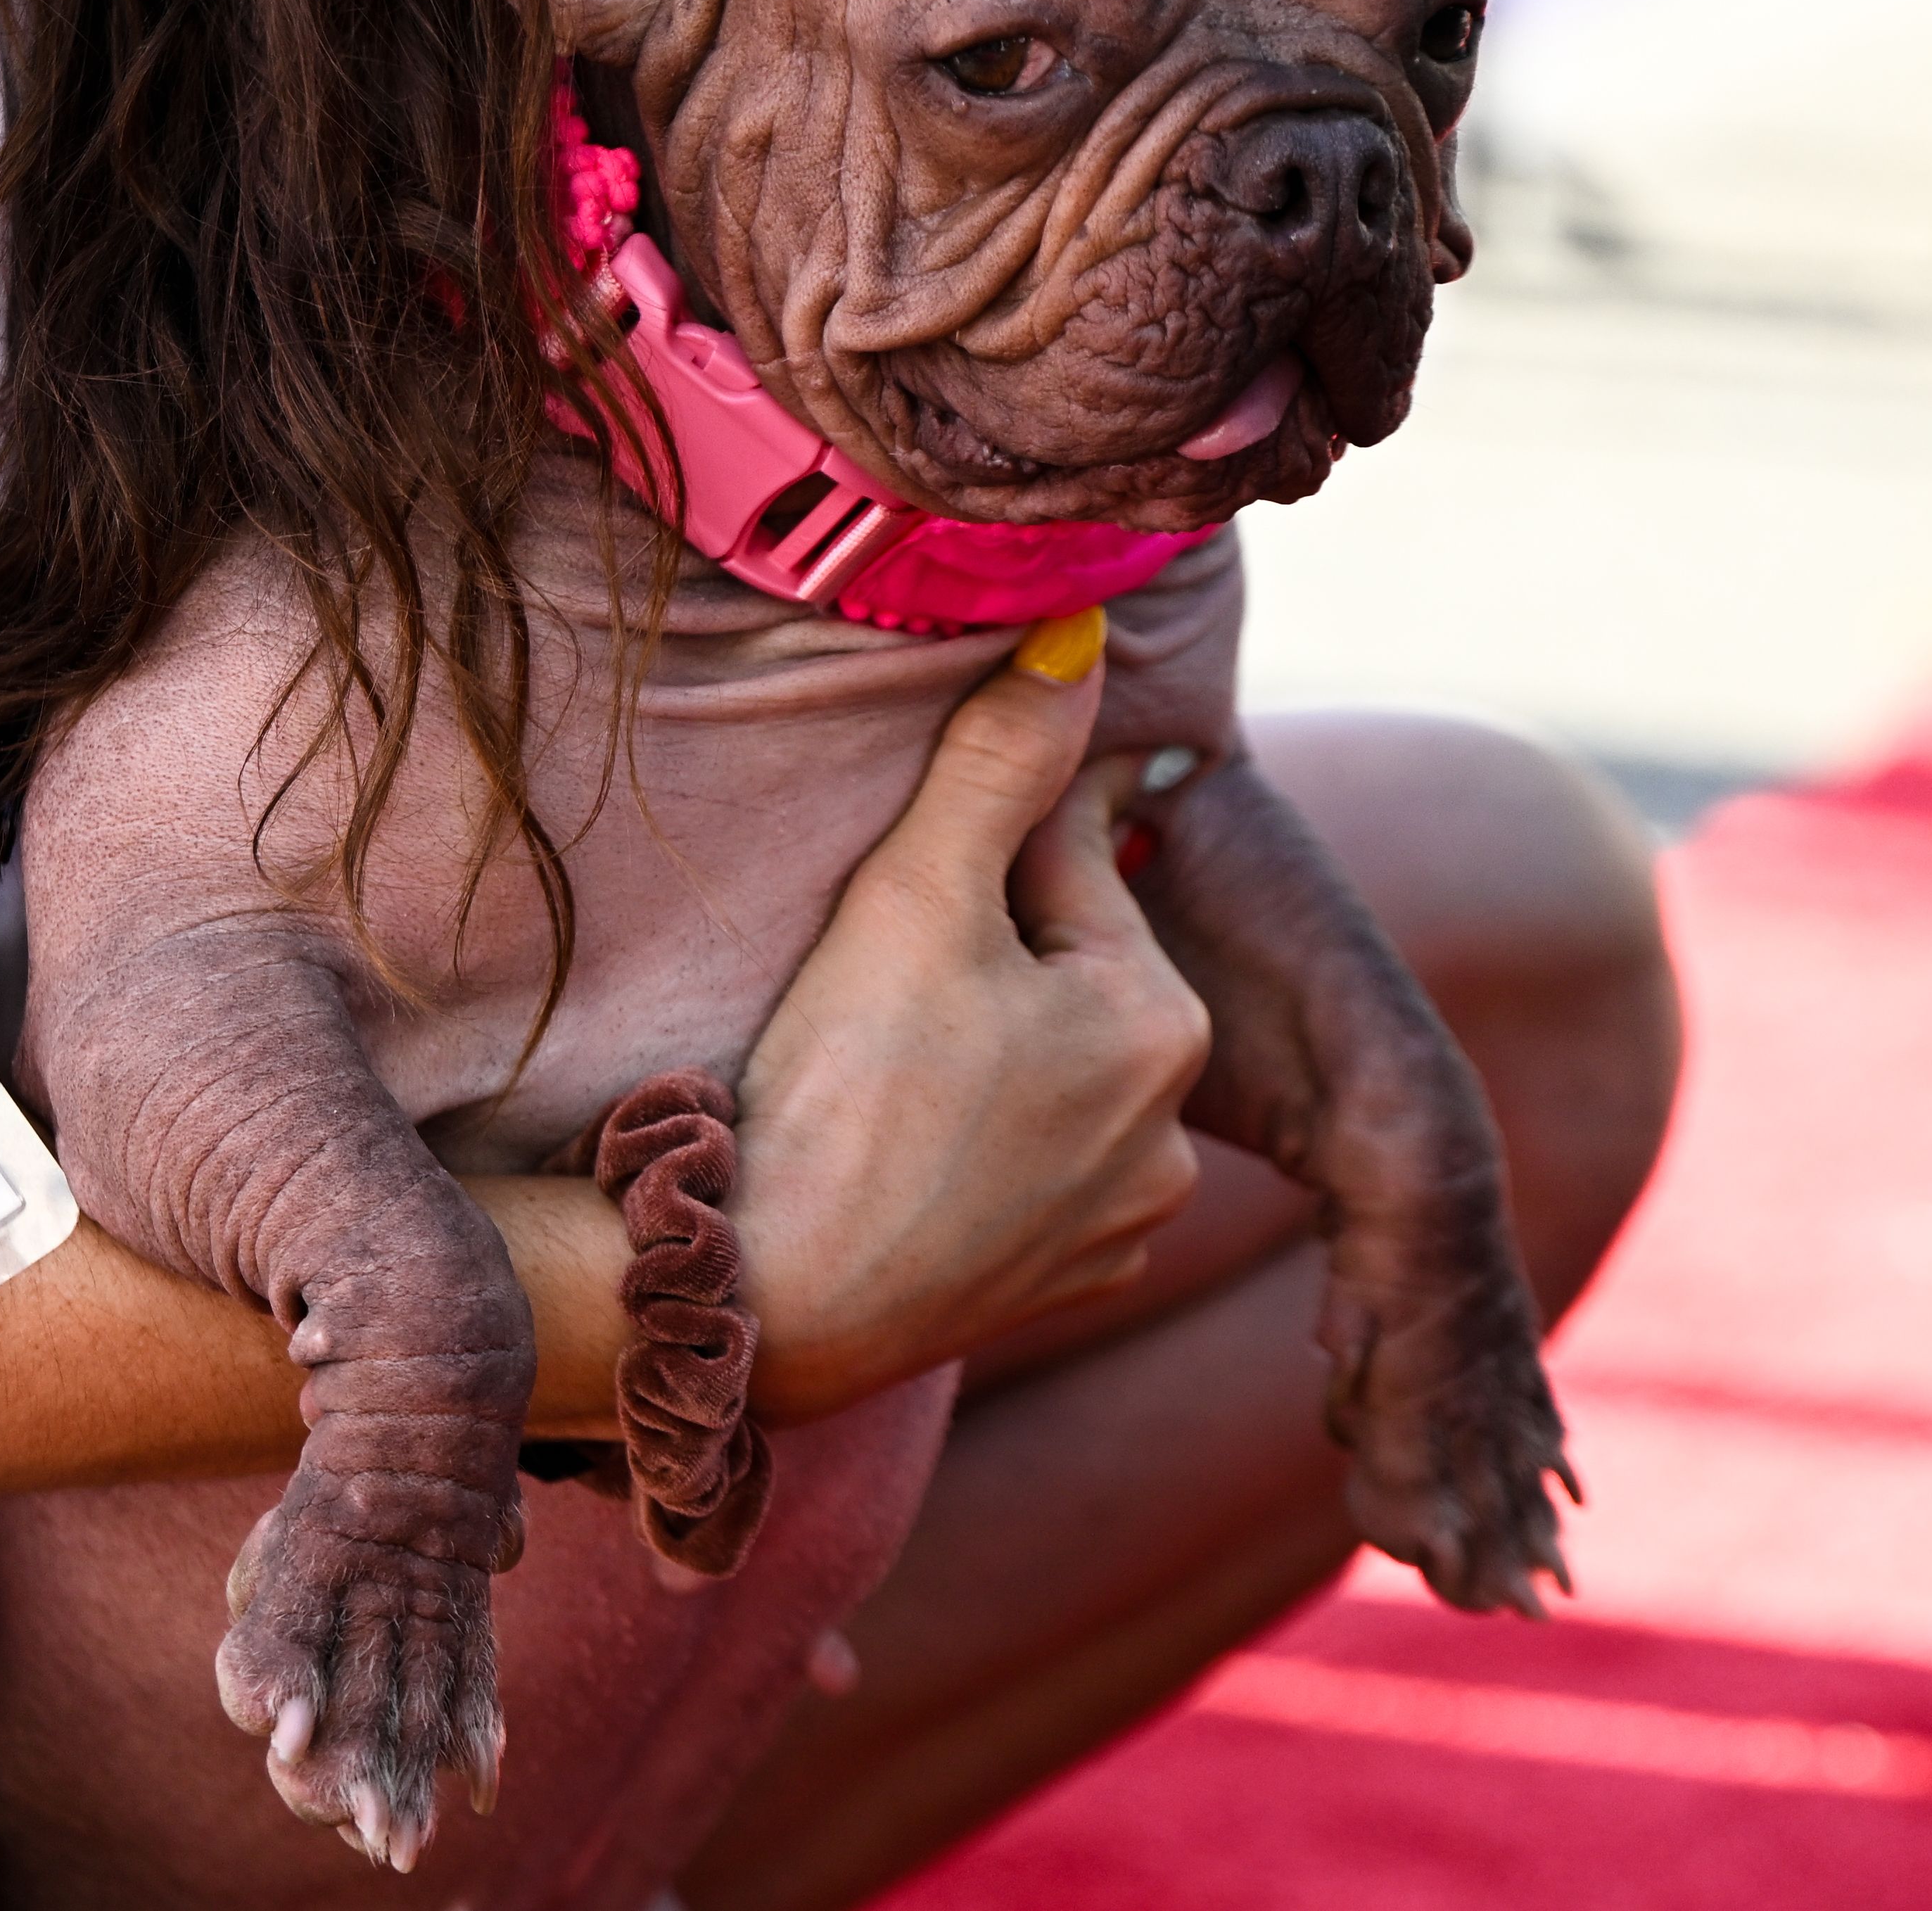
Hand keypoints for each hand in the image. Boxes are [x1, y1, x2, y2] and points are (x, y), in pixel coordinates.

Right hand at [732, 609, 1215, 1423]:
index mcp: (1159, 1022)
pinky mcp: (1052, 1288)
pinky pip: (1021, 1168)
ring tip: (872, 1059)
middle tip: (862, 976)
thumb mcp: (917, 895)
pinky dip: (968, 1141)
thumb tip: (1083, 628)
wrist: (762, 1303)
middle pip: (1059, 969)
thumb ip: (1000, 760)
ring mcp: (1115, 1223)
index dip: (964, 842)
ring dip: (975, 1042)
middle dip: (976, 946)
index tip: (892, 870)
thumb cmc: (839, 1092)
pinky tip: (894, 1142)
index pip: (1063, 858)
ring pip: (1040, 1069)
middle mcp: (1169, 1132)